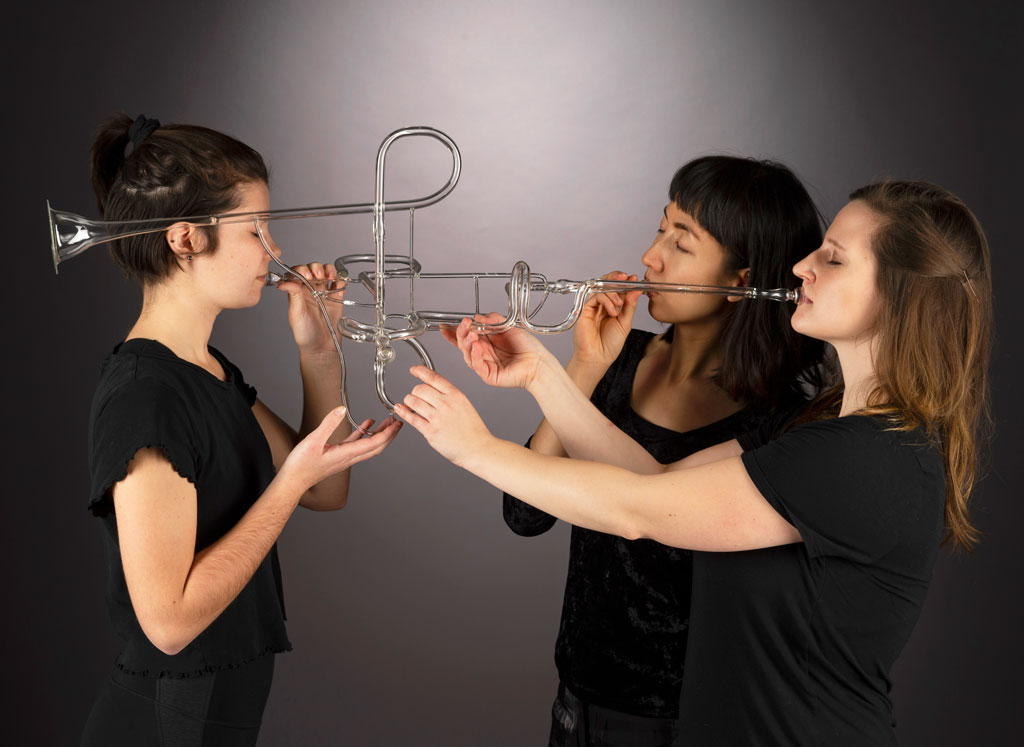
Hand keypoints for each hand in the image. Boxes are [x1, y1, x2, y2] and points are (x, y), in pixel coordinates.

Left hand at [276, 262, 345, 354]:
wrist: (321, 347)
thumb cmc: (305, 334)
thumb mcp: (296, 314)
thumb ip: (293, 295)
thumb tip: (283, 282)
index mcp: (297, 292)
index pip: (297, 273)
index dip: (302, 270)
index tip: (306, 275)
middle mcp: (310, 290)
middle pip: (312, 269)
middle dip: (316, 268)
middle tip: (318, 276)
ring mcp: (324, 293)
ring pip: (326, 272)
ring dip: (328, 270)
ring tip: (329, 277)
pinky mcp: (336, 298)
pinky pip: (340, 283)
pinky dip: (341, 280)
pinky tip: (338, 285)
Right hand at [279, 407, 401, 491]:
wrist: (293, 481)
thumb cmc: (301, 465)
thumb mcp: (313, 441)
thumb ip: (328, 424)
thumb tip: (341, 409)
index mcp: (347, 454)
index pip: (375, 443)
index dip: (389, 433)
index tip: (398, 423)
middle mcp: (350, 457)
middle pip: (377, 446)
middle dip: (390, 434)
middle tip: (398, 421)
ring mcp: (345, 458)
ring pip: (369, 445)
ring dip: (380, 433)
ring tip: (387, 421)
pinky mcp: (338, 456)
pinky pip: (356, 444)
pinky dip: (364, 434)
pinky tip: (366, 424)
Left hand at [395, 366, 492, 466]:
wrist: (477, 448)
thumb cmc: (473, 430)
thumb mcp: (465, 405)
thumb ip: (449, 396)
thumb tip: (432, 389)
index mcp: (455, 395)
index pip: (433, 377)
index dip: (420, 371)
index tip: (413, 370)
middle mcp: (445, 404)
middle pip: (420, 389)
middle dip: (414, 391)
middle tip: (415, 395)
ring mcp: (437, 418)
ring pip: (413, 401)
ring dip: (408, 401)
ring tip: (410, 403)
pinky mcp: (430, 431)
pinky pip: (412, 418)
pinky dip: (403, 412)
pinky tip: (401, 409)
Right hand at [439, 313, 551, 389]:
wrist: (538, 362)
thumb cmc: (527, 347)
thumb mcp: (509, 326)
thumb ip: (493, 320)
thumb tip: (478, 316)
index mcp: (487, 342)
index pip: (466, 336)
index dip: (454, 332)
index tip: (445, 326)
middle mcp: (484, 353)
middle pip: (464, 344)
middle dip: (461, 334)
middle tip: (464, 325)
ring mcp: (485, 364)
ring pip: (468, 355)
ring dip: (467, 343)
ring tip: (471, 334)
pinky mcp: (488, 375)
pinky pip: (477, 365)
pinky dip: (475, 355)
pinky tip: (477, 347)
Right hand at [571, 271, 640, 371]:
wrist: (598, 357)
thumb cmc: (610, 345)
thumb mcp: (625, 323)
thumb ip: (630, 306)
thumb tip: (636, 290)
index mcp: (613, 307)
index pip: (618, 288)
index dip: (625, 281)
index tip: (634, 278)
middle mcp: (603, 305)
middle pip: (607, 283)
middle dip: (616, 278)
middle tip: (626, 278)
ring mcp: (594, 306)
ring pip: (601, 287)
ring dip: (613, 292)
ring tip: (619, 304)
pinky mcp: (585, 309)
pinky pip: (595, 296)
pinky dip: (606, 300)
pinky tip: (612, 310)